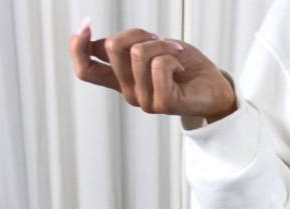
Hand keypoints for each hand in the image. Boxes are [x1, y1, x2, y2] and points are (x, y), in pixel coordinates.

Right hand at [69, 22, 236, 122]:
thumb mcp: (146, 49)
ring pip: (138, 53)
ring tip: (174, 55)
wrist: (213, 87)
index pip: (84, 70)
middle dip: (137, 32)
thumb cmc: (182, 66)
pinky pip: (159, 66)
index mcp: (120, 79)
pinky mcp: (164, 104)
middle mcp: (128, 92)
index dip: (77, 46)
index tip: (85, 23)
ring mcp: (145, 101)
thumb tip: (94, 42)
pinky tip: (180, 69)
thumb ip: (122, 49)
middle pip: (112, 47)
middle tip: (158, 40)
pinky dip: (172, 57)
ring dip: (161, 45)